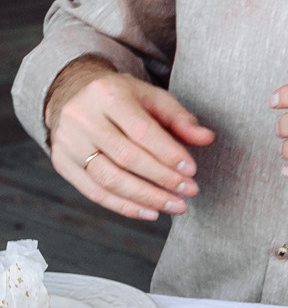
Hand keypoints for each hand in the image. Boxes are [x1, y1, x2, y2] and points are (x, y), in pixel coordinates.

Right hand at [46, 60, 214, 220]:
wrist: (74, 96)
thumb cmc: (121, 97)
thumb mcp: (152, 97)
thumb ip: (180, 118)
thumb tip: (206, 138)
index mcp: (107, 95)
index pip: (142, 131)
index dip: (168, 153)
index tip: (191, 170)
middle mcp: (82, 118)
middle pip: (126, 157)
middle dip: (162, 179)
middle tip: (189, 191)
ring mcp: (67, 143)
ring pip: (108, 179)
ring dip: (146, 197)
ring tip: (174, 205)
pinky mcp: (61, 163)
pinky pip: (93, 192)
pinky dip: (123, 206)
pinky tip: (149, 211)